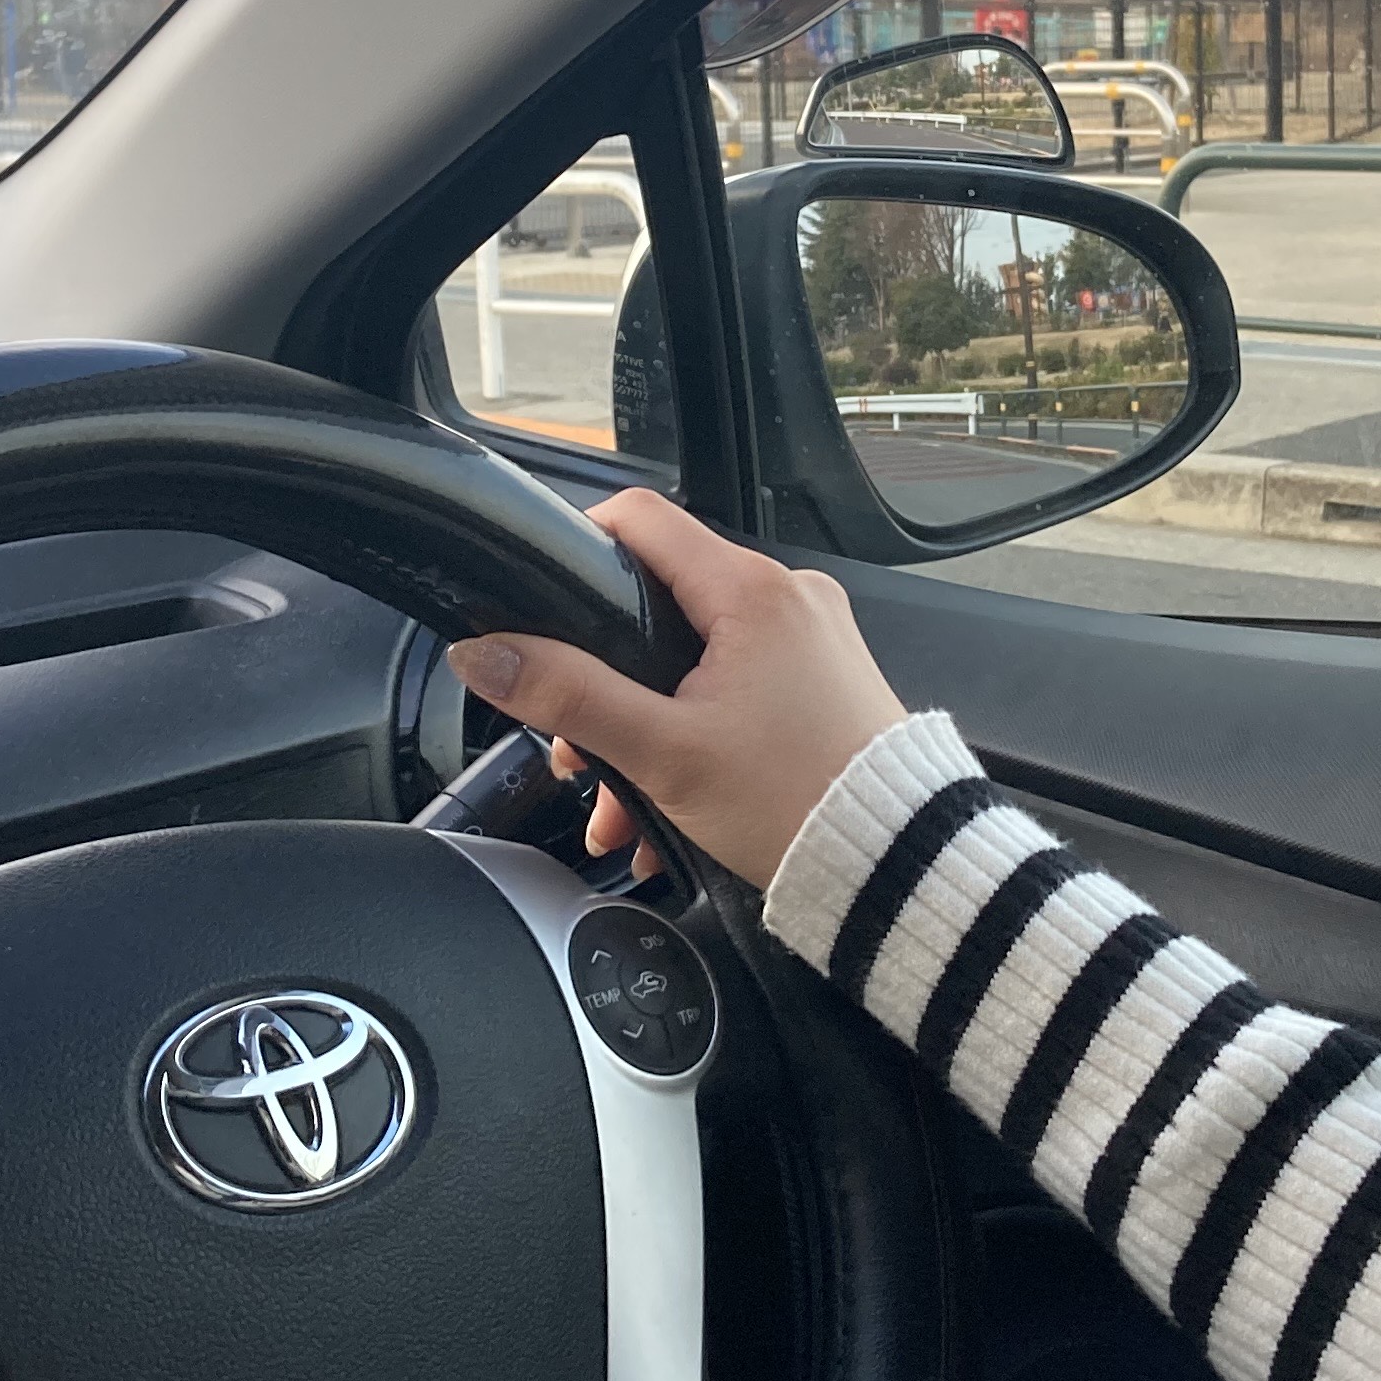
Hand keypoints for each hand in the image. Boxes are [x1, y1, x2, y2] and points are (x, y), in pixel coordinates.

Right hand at [446, 492, 908, 887]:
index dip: (580, 544)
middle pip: (663, 601)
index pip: (641, 518)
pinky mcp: (826, 677)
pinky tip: (677, 805)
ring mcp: (813, 635)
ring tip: (627, 805)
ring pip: (699, 656)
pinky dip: (701, 732)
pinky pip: (742, 684)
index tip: (544, 594)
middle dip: (608, 679)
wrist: (893, 861)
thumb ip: (567, 697)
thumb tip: (487, 655)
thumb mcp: (661, 754)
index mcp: (750, 590)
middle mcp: (789, 597)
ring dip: (649, 725)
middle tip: (581, 748)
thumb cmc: (796, 804)